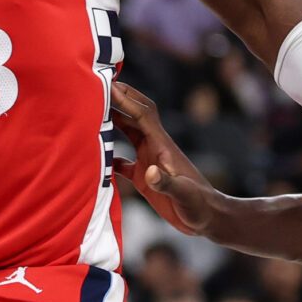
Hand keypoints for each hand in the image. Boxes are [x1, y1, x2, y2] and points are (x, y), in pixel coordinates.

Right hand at [108, 78, 217, 234]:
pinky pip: (123, 160)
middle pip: (135, 114)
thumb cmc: (199, 206)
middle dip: (119, 98)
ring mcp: (150, 161)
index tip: (106, 86)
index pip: (142, 115)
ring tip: (92, 108)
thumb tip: (148, 172)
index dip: (125, 100)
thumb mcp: (184, 195)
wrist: (209, 218)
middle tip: (97, 83)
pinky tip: (95, 156)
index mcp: (163, 147)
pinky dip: (110, 155)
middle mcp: (155, 148)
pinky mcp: (145, 177)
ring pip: (128, 132)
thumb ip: (166, 183)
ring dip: (113, 120)